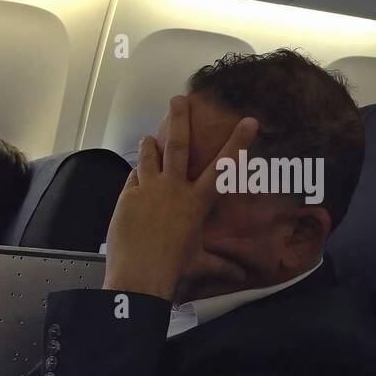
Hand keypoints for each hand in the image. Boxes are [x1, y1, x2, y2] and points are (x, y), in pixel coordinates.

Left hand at [102, 95, 257, 300]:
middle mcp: (174, 189)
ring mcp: (148, 190)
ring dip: (150, 144)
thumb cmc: (173, 269)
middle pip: (177, 146)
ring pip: (149, 157)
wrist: (139, 274)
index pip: (223, 167)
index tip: (249, 120)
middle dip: (179, 119)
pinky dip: (136, 175)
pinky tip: (136, 175)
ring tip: (149, 136)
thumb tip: (240, 276)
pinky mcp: (127, 197)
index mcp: (196, 202)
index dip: (237, 142)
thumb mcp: (199, 264)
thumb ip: (219, 265)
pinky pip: (133, 179)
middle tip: (179, 99)